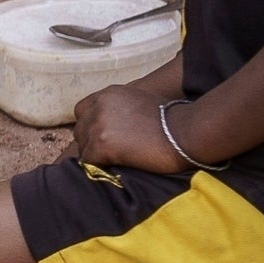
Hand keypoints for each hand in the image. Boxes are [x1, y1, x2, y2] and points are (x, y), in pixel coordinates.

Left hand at [68, 81, 188, 175]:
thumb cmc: (171, 120)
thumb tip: (113, 127)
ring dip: (95, 156)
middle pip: (80, 129)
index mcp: (108, 94)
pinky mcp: (102, 144)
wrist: (184, 132)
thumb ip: (120, 109)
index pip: (82, 112)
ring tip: (114, 162)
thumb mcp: (139, 102)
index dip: (90, 127)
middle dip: (91, 142)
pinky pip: (89, 160)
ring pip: (83, 146)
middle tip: (108, 154)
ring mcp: (98, 124)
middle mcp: (99, 106)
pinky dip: (98, 166)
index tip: (102, 138)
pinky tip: (114, 168)